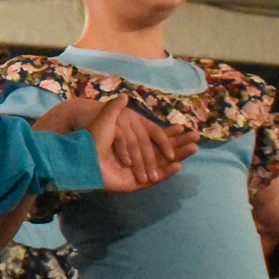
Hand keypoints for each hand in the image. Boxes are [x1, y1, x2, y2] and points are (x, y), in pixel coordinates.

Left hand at [78, 97, 193, 191]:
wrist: (82, 158)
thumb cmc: (92, 140)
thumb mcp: (106, 120)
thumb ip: (116, 108)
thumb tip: (124, 95)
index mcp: (132, 144)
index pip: (155, 138)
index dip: (169, 134)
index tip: (182, 127)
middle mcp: (136, 158)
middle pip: (164, 151)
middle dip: (180, 144)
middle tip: (196, 139)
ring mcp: (137, 171)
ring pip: (163, 164)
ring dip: (178, 156)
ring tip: (193, 149)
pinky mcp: (134, 183)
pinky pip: (154, 178)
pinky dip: (166, 172)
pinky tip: (178, 165)